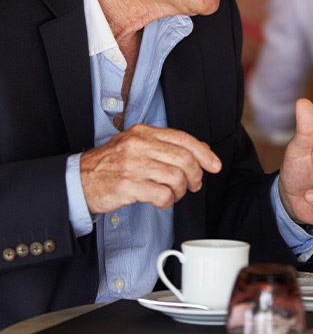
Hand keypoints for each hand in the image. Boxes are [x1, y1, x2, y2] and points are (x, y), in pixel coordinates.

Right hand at [80, 124, 221, 213]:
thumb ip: (166, 146)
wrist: (78, 180)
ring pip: (176, 178)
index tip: (214, 165)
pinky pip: (162, 195)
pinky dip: (168, 201)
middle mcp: (139, 145)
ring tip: (174, 193)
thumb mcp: (137, 145)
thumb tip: (201, 151)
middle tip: (194, 185)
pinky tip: (161, 200)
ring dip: (180, 190)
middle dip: (196, 175)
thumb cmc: (111, 164)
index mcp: (144, 132)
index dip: (204, 153)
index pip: (183, 138)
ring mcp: (133, 165)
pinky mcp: (128, 186)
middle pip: (184, 159)